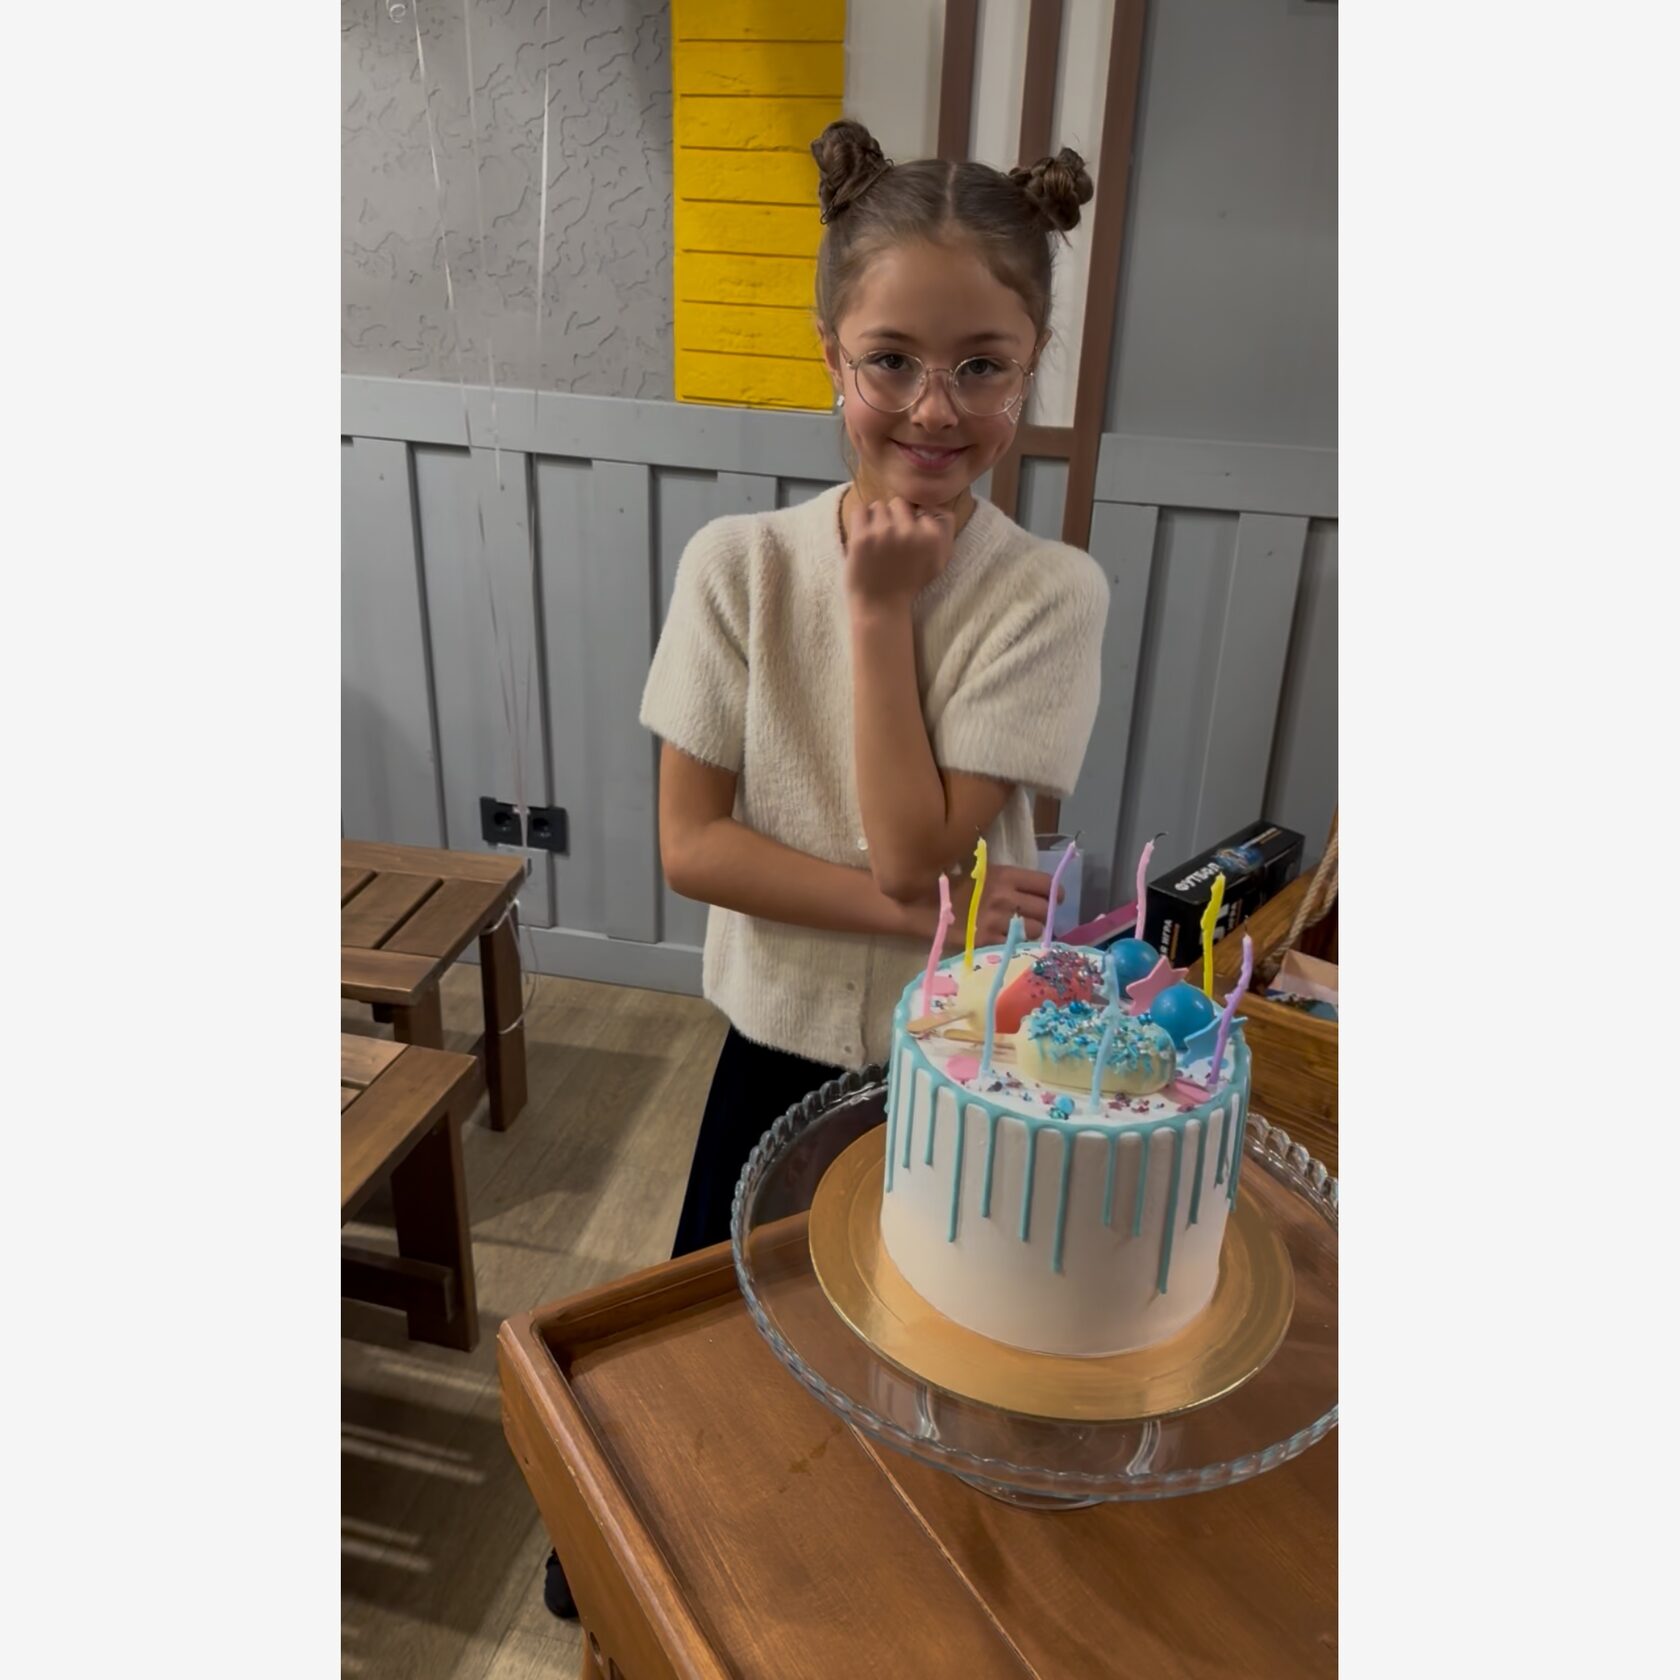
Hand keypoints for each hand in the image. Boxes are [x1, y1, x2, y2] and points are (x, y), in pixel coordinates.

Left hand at [844, 495, 954, 610]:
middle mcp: (911, 531)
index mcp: (932, 536)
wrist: (881, 606)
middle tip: (890, 539)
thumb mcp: (938, 562)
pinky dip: (860, 521)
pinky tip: (863, 537)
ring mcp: (885, 532)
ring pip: (879, 506)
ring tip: (876, 540)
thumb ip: (944, 533)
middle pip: (900, 503)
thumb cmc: (909, 584)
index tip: (908, 537)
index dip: (914, 520)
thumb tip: (936, 507)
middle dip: (895, 518)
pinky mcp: (862, 537)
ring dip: (876, 520)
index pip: (923, 507)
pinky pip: (860, 510)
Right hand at [946, 864, 1057, 947]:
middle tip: (1036, 918)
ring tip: (1021, 932)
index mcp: (1005, 875)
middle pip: (1044, 909)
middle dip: (1044, 915)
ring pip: (1035, 930)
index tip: (1053, 899)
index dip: (1055, 893)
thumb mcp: (982, 872)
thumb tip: (1038, 892)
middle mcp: (1005, 897)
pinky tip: (1009, 942)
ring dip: (1031, 932)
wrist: (921, 905)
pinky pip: (1016, 945)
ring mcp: (996, 920)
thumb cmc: (952, 886)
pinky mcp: (987, 941)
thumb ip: (1010, 880)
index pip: (1046, 884)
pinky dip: (1017, 945)